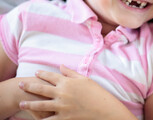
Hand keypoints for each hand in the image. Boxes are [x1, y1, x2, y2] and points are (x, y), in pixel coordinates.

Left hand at [19, 65, 134, 119]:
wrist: (104, 108)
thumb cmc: (96, 92)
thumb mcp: (85, 79)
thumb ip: (71, 72)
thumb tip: (61, 66)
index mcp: (68, 82)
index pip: (51, 76)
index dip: (42, 74)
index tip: (36, 73)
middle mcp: (62, 93)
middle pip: (42, 89)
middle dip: (30, 87)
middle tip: (21, 85)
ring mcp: (62, 106)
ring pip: (41, 105)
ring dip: (30, 105)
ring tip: (21, 104)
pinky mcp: (64, 117)